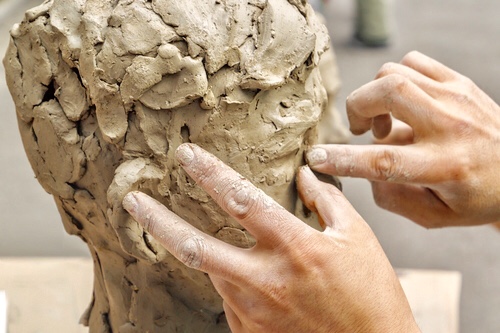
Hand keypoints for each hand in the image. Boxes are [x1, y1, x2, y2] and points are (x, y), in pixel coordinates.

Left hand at [123, 143, 419, 332]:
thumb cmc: (372, 295)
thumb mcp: (356, 237)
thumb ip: (325, 200)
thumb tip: (303, 174)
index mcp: (294, 248)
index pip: (241, 200)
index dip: (209, 173)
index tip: (185, 155)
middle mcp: (264, 280)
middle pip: (195, 247)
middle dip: (157, 221)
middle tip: (132, 201)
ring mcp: (252, 311)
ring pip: (211, 270)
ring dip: (203, 249)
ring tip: (208, 237)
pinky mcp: (250, 332)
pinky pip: (228, 297)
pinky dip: (231, 279)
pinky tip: (249, 278)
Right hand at [306, 51, 499, 227]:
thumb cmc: (475, 197)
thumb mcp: (434, 216)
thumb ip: (391, 199)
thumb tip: (363, 171)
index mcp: (445, 167)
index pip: (384, 161)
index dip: (343, 158)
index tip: (316, 157)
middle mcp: (451, 127)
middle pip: (388, 93)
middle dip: (358, 107)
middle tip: (361, 130)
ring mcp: (456, 98)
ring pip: (395, 73)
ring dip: (375, 96)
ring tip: (384, 122)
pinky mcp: (459, 82)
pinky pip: (413, 63)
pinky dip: (396, 81)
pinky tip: (403, 104)